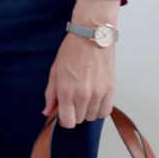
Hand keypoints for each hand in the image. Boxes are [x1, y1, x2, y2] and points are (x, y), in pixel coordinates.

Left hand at [43, 0, 117, 127]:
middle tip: (74, 98)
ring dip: (88, 110)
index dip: (65, 119)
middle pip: (80, 120)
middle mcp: (83, 95)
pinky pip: (106, 111)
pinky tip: (95, 98)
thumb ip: (51, 94)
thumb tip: (47, 111)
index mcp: (66, 91)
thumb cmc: (71, 51)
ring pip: (93, 117)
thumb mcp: (55, 71)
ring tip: (85, 95)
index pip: (67, 122)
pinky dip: (100, 108)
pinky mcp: (111, 89)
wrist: (92, 35)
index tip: (64, 111)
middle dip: (75, 112)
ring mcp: (98, 93)